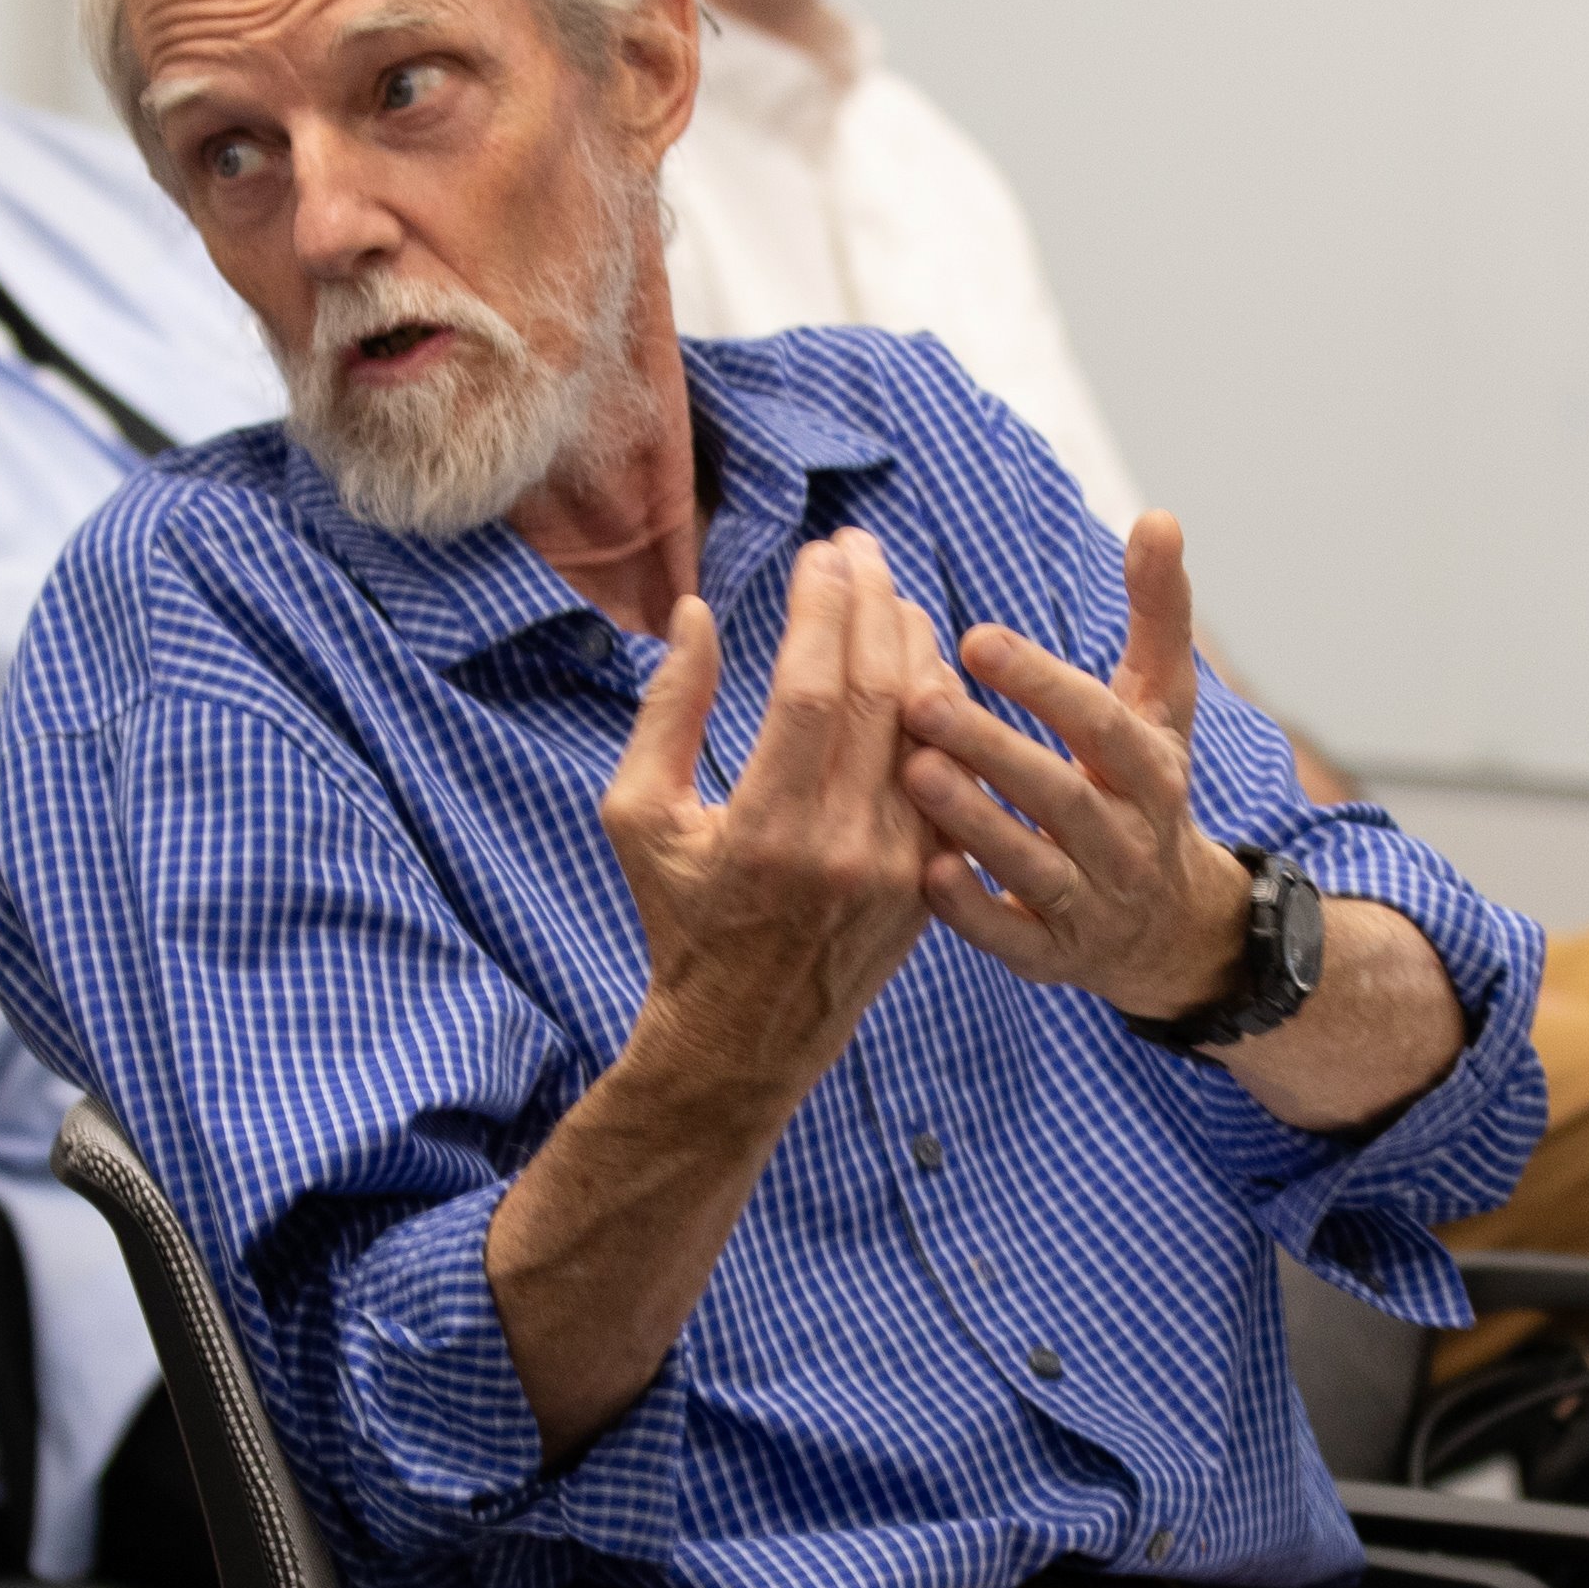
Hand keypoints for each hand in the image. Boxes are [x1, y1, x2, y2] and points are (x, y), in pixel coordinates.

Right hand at [595, 532, 947, 1101]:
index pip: (813, 688)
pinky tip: (919, 669)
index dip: (822, 609)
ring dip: (914, 648)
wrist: (743, 1037)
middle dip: (872, 604)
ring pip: (929, 730)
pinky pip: (951, 776)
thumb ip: (665, 712)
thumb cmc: (679, 918)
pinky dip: (940, 713)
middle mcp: (847, 847)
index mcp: (769, 827)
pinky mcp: (932, 884)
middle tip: (859, 549)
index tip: (819, 553)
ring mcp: (902, 869)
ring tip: (889, 594)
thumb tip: (693, 615)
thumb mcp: (637, 817)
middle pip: (882, 694)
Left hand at [904, 512, 1249, 1022]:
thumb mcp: (1161, 704)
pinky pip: (1013, 938)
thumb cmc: (1145, 788)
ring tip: (913, 772)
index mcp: (1152, 771)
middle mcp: (1131, 841)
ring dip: (976, 822)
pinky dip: (972, 910)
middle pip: (1062, 795)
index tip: (976, 638)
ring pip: (1035, 866)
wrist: (1174, 929)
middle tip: (917, 700)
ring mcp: (1095, 905)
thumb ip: (1157, 614)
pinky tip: (923, 872)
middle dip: (993, 747)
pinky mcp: (1056, 958)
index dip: (1042, 682)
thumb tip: (1159, 516)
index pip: (1101, 722)